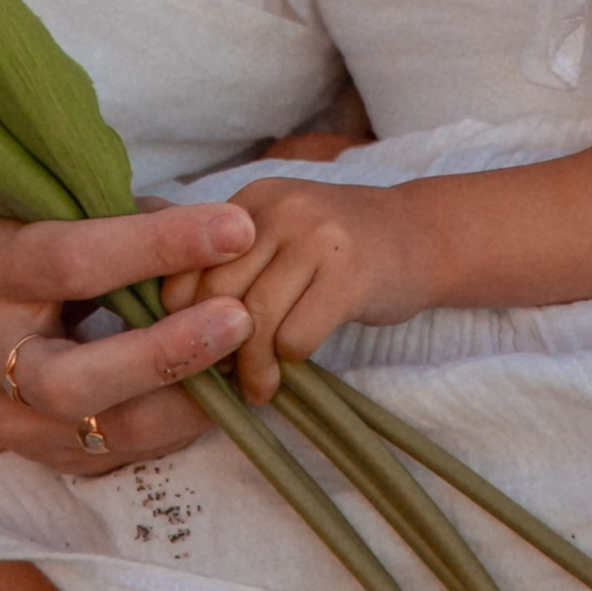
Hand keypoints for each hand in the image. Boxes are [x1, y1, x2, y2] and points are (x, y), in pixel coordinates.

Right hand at [0, 206, 255, 474]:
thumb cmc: (23, 253)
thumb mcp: (48, 213)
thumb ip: (123, 218)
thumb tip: (219, 233)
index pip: (70, 262)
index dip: (155, 245)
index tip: (236, 229)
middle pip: (74, 381)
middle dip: (165, 353)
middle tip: (240, 317)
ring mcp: (15, 423)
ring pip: (109, 433)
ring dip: (189, 399)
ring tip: (247, 357)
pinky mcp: (51, 460)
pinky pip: (129, 453)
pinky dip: (183, 421)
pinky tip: (222, 388)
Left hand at [162, 180, 423, 404]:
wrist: (424, 237)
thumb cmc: (339, 251)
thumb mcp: (280, 236)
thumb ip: (232, 264)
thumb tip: (168, 326)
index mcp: (251, 201)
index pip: (187, 265)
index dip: (182, 316)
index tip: (196, 347)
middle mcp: (279, 209)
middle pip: (216, 295)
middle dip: (213, 347)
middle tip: (223, 379)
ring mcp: (316, 236)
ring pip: (255, 320)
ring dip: (252, 368)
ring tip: (257, 389)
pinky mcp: (350, 273)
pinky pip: (297, 335)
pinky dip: (291, 362)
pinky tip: (295, 370)